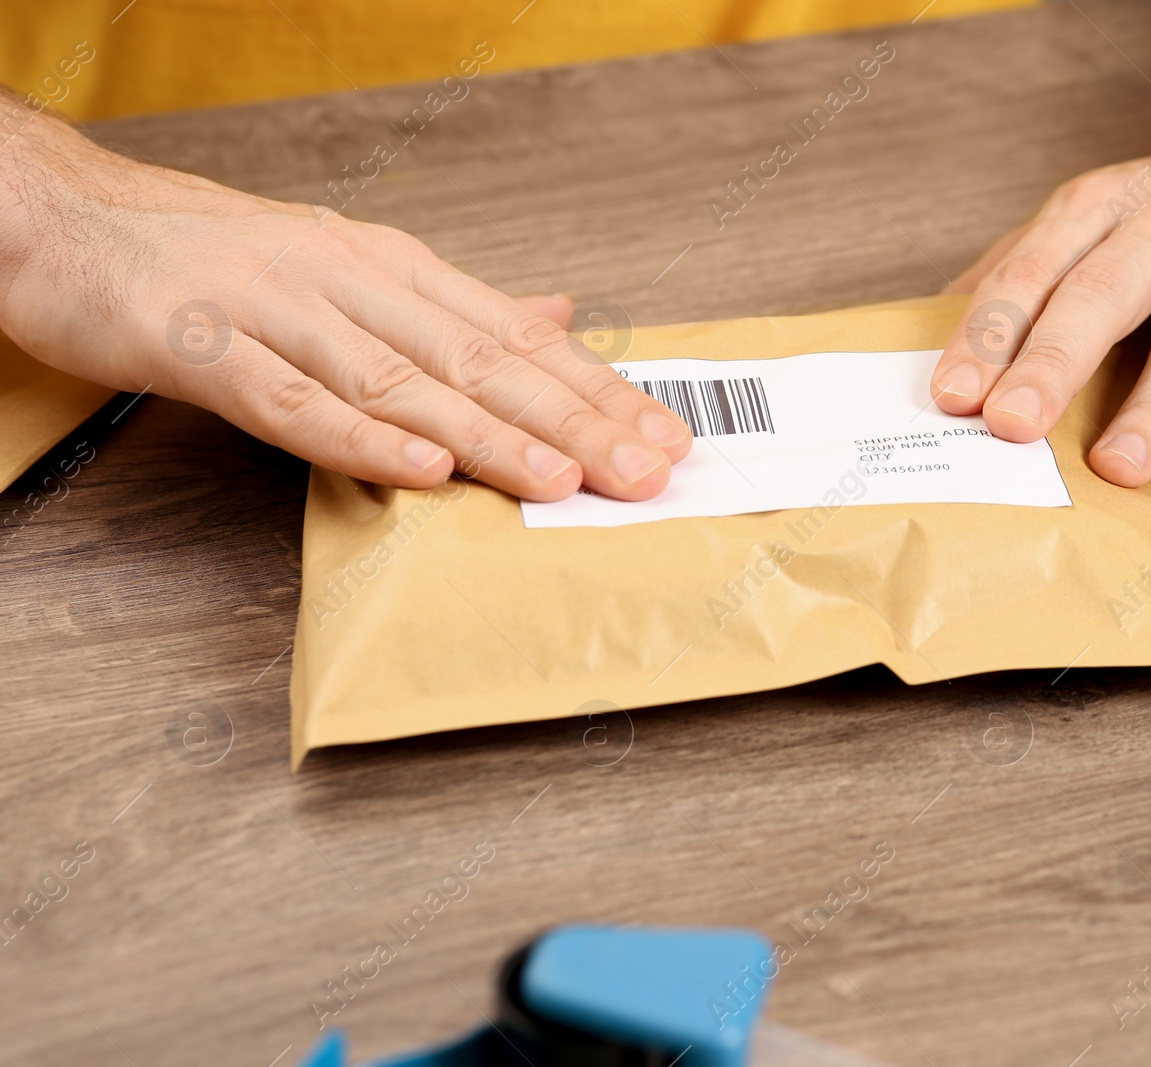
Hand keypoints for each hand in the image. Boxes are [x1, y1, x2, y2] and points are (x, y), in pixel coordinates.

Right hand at [0, 114, 690, 500]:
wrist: (73, 218)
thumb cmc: (218, 256)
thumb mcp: (355, 268)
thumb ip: (457, 306)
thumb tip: (559, 310)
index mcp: (395, 268)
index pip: (516, 334)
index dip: (595, 387)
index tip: (663, 434)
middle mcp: (352, 281)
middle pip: (479, 359)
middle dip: (571, 419)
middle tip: (644, 469)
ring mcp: (278, 310)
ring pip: (401, 380)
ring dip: (487, 433)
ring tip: (563, 477)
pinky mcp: (203, 345)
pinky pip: (289, 398)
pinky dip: (356, 434)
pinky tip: (419, 467)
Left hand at [929, 139, 1150, 501]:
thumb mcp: (1094, 213)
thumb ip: (1019, 269)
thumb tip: (924, 335)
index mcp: (1100, 204)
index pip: (1033, 268)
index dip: (989, 332)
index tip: (950, 394)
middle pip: (1103, 296)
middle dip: (1051, 364)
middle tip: (1009, 426)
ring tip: (1112, 468)